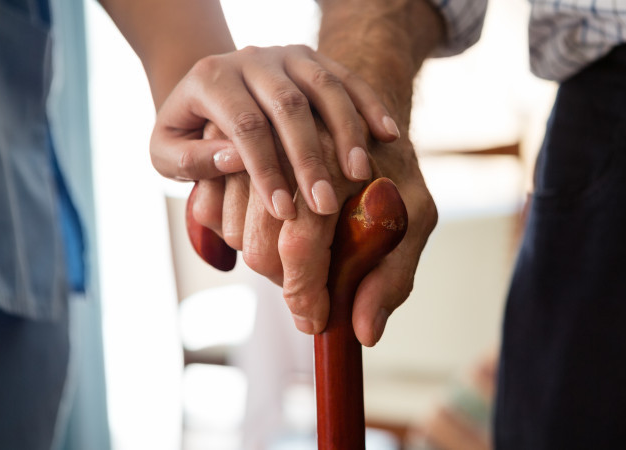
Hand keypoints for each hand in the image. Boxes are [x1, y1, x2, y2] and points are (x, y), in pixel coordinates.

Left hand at [151, 45, 400, 219]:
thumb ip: (192, 160)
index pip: (244, 125)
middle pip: (289, 105)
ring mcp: (287, 55)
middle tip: (325, 204)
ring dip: (347, 131)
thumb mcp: (166, 152)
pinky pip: (349, 77)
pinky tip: (388, 135)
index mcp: (212, 79)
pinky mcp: (315, 58)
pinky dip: (370, 104)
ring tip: (360, 174)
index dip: (266, 170)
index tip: (284, 212)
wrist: (207, 90)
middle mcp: (252, 59)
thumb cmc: (189, 131)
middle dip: (310, 158)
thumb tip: (232, 160)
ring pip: (325, 86)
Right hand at [192, 121, 436, 346]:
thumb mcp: (416, 217)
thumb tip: (364, 332)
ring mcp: (254, 148)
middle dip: (286, 281)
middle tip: (315, 282)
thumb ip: (394, 276)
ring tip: (299, 249)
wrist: (364, 121)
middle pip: (261, 246)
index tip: (314, 321)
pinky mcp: (230, 149)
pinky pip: (209, 210)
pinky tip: (269, 228)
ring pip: (232, 233)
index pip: (302, 244)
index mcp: (337, 166)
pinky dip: (231, 232)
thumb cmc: (394, 173)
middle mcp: (287, 151)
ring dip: (260, 258)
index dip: (304, 294)